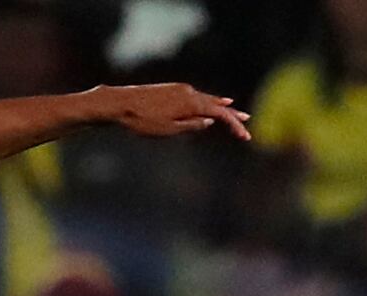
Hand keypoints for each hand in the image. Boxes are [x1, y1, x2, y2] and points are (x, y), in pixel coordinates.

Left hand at [100, 83, 250, 141]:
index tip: (244, 136)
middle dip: (231, 115)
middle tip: (246, 122)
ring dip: (220, 106)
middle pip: (216, 104)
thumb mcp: (168, 130)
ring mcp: (181, 89)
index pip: (220, 114)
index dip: (234, 125)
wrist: (119, 103)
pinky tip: (210, 101)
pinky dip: (206, 100)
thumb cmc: (141, 121)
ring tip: (233, 109)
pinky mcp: (172, 89)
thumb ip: (191, 125)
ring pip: (206, 98)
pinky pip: (195, 95)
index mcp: (191, 103)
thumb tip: (210, 121)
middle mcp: (189, 92)